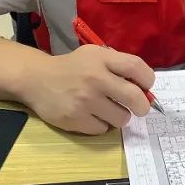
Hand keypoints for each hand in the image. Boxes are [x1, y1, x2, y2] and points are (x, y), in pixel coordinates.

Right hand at [22, 45, 154, 134]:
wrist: (37, 79)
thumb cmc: (73, 67)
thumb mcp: (94, 55)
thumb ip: (118, 66)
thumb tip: (144, 88)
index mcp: (101, 59)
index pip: (136, 68)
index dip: (147, 80)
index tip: (146, 87)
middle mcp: (94, 79)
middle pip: (135, 98)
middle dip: (142, 106)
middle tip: (139, 108)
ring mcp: (84, 101)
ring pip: (121, 118)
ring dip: (119, 116)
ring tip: (107, 109)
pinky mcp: (75, 119)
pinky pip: (103, 129)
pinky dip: (101, 124)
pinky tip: (91, 115)